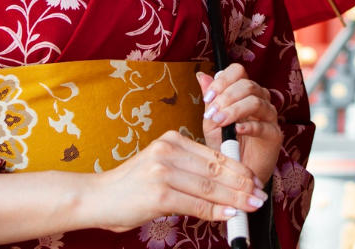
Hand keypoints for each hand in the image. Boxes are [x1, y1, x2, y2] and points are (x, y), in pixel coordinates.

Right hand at [78, 129, 267, 232]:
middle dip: (242, 184)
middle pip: (216, 169)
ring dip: (235, 198)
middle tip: (259, 194)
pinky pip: (196, 203)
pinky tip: (228, 214)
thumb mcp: (161, 169)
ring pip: (210, 186)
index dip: (238, 169)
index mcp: (171, 140)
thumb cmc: (129, 187)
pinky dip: (215, 210)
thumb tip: (223, 188)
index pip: (214, 155)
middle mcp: (169, 151)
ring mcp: (163, 172)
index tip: (253, 180)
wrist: (95, 197)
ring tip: (251, 205)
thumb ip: (188, 172)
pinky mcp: (159, 194)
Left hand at [198, 65, 283, 186]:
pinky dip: (248, 126)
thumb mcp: (212, 121)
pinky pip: (263, 125)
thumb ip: (211, 100)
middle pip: (248, 85)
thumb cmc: (224, 145)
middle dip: (226, 97)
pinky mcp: (274, 135)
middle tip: (211, 113)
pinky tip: (236, 130)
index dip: (223, 80)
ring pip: (256, 102)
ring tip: (219, 121)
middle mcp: (260, 100)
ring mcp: (269, 116)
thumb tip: (202, 75)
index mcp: (244, 92)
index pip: (239, 72)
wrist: (235, 173)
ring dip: (234, 110)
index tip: (208, 97)